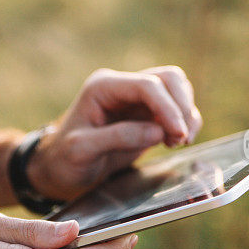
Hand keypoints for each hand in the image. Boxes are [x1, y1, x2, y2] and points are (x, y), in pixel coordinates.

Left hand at [27, 66, 201, 200]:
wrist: (61, 169)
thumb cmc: (65, 159)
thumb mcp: (82, 150)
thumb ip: (118, 137)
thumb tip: (158, 131)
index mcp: (103, 87)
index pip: (147, 85)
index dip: (168, 107)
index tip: (178, 134)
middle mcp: (122, 86)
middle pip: (168, 79)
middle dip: (182, 107)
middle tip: (182, 139)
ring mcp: (135, 99)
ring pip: (176, 89)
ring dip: (187, 113)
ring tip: (179, 142)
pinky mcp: (146, 114)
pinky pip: (176, 108)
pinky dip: (184, 121)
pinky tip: (176, 142)